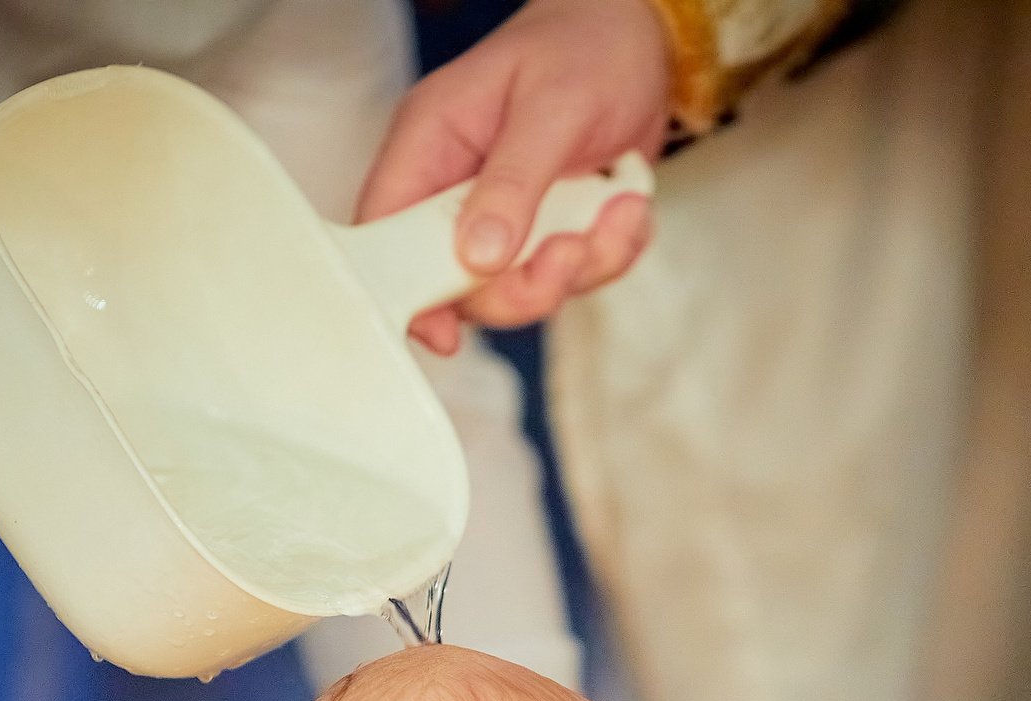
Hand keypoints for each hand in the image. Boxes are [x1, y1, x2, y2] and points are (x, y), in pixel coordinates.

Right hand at [357, 0, 668, 354]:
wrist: (643, 39)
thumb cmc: (585, 48)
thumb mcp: (549, 110)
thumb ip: (512, 184)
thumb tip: (478, 256)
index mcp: (432, 145)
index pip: (388, 232)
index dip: (406, 290)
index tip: (443, 330)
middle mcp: (460, 188)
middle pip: (460, 284)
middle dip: (524, 286)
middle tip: (570, 251)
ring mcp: (507, 215)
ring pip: (523, 288)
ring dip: (582, 265)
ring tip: (618, 209)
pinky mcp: (551, 231)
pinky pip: (574, 275)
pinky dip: (611, 252)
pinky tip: (626, 203)